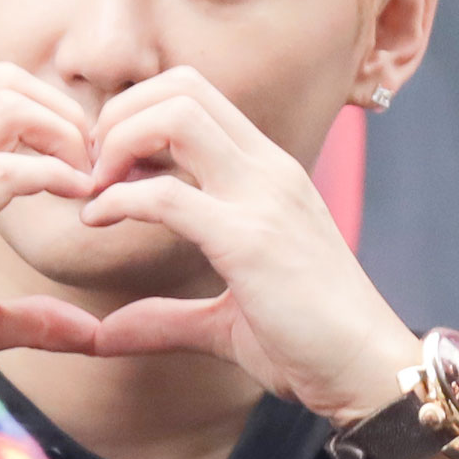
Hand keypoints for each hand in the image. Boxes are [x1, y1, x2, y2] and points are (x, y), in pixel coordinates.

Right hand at [0, 65, 102, 363]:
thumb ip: (33, 319)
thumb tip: (89, 334)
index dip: (52, 118)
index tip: (85, 170)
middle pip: (3, 83)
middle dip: (62, 112)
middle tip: (91, 170)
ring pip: (5, 105)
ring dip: (61, 133)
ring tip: (84, 183)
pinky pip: (6, 171)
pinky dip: (54, 177)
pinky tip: (77, 202)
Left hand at [76, 70, 419, 424]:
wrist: (367, 372)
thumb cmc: (309, 344)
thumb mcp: (225, 322)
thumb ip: (167, 317)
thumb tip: (106, 332)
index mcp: (269, 173)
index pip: (195, 95)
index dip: (137, 115)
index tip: (107, 169)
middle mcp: (268, 170)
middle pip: (181, 86)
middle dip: (120, 114)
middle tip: (92, 171)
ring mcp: (262, 198)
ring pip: (174, 116)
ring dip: (118, 141)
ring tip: (95, 190)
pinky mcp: (249, 240)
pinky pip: (167, 194)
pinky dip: (118, 200)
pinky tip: (96, 221)